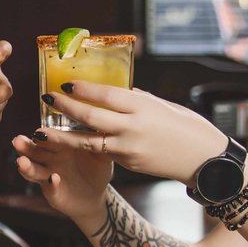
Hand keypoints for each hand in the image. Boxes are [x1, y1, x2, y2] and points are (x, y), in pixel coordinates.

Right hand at [12, 132, 113, 219]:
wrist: (95, 195)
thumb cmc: (96, 170)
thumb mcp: (101, 154)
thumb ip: (99, 141)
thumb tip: (102, 126)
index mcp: (60, 145)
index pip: (48, 137)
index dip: (42, 135)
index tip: (37, 132)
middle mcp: (50, 158)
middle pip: (33, 151)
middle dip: (24, 146)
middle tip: (17, 141)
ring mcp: (48, 175)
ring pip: (33, 169)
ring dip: (26, 166)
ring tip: (22, 162)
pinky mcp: (52, 191)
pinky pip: (49, 187)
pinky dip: (50, 183)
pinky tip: (53, 178)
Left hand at [37, 82, 226, 183]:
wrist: (205, 161)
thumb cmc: (189, 128)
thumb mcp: (163, 106)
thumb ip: (137, 100)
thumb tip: (116, 92)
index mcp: (143, 107)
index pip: (106, 95)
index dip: (83, 89)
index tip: (65, 83)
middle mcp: (133, 128)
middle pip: (91, 117)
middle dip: (65, 108)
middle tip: (47, 99)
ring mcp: (129, 149)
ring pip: (88, 142)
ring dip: (62, 137)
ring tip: (42, 132)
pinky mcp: (128, 163)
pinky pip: (102, 152)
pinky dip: (84, 146)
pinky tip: (69, 141)